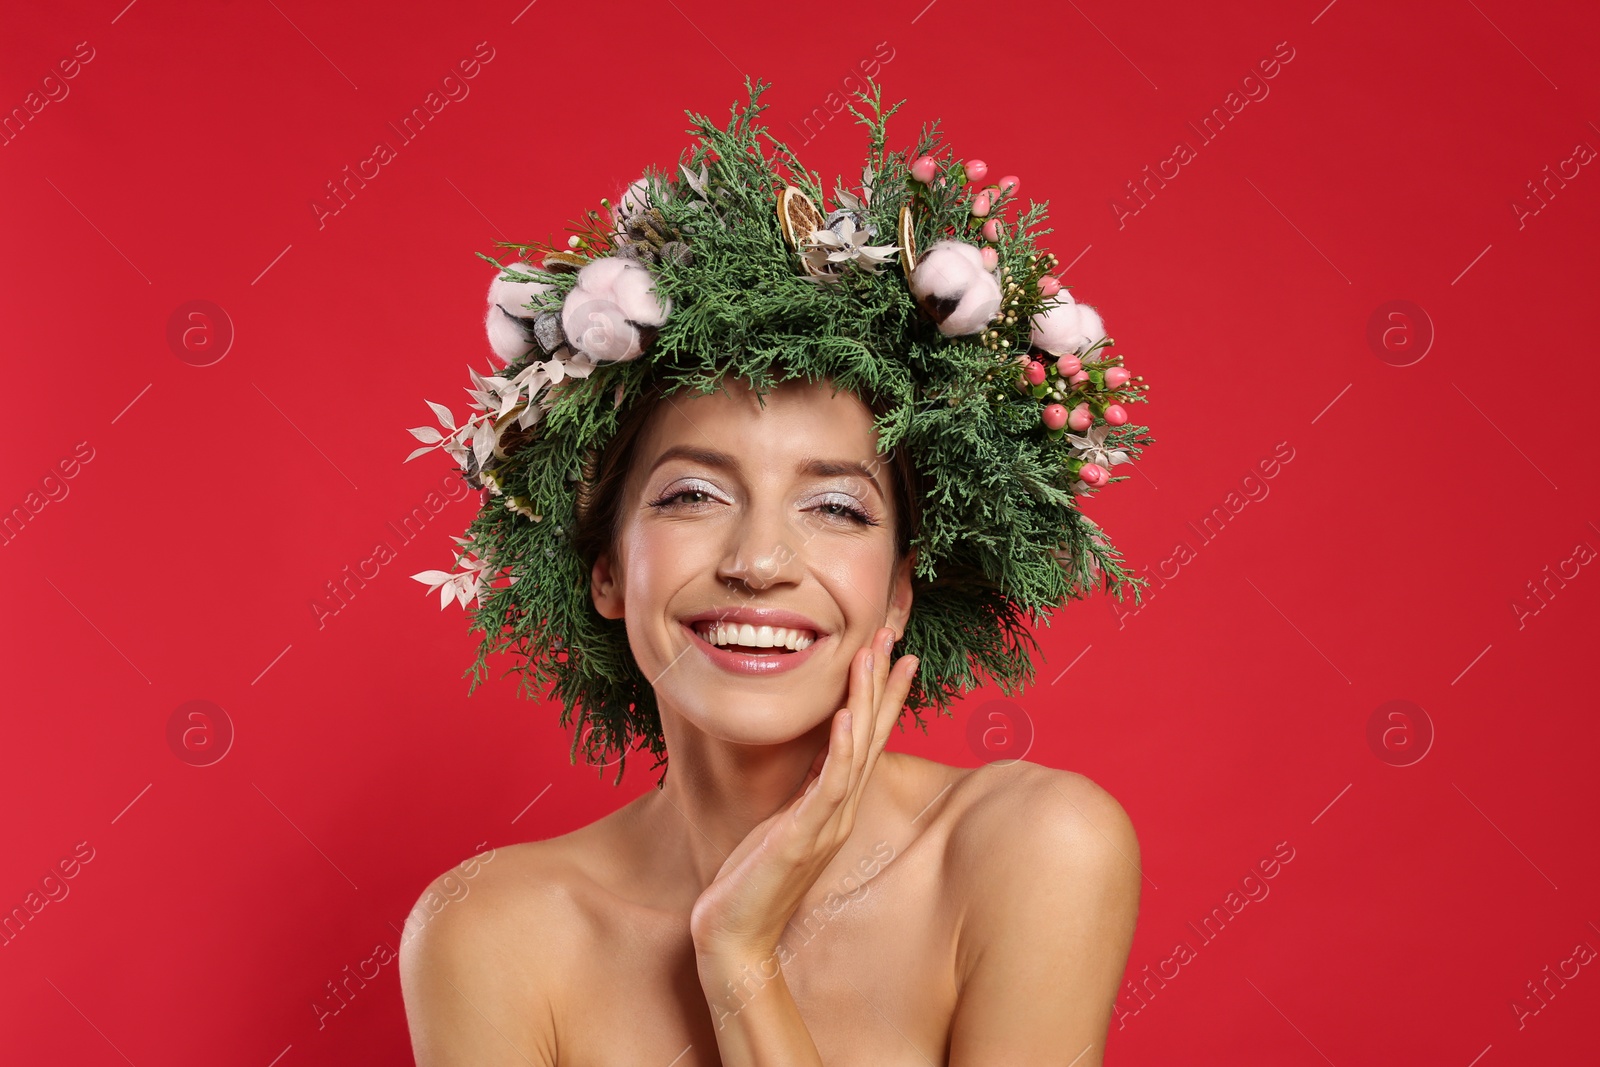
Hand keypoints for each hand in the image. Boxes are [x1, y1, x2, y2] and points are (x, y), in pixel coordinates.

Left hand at [688, 625, 918, 965]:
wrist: (735, 936)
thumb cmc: (750, 881)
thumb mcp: (780, 823)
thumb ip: (801, 794)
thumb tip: (810, 761)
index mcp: (834, 804)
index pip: (867, 739)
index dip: (884, 696)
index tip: (899, 655)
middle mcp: (839, 810)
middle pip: (869, 734)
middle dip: (881, 682)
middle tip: (894, 635)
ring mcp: (825, 823)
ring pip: (855, 750)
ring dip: (865, 701)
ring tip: (872, 656)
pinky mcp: (803, 837)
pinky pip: (827, 786)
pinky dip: (839, 749)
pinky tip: (844, 717)